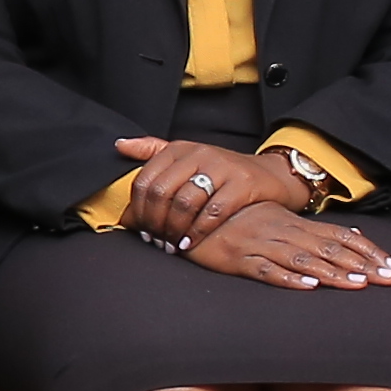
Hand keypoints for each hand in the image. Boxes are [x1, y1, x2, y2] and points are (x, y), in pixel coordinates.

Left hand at [111, 135, 306, 252]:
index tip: (139, 228)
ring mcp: (221, 167)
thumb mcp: (188, 156)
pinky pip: (212, 212)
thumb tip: (119, 145)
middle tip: (154, 240)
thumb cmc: (222, 171)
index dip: (138, 208)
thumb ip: (152, 150)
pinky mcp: (242, 184)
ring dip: (173, 230)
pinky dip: (197, 232)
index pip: (145, 179)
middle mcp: (198, 154)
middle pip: (161, 192)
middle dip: (153, 222)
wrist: (271, 174)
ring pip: (184, 203)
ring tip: (170, 245)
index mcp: (179, 149)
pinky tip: (189, 243)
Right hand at [175, 199, 390, 290]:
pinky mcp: (237, 259)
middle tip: (390, 279)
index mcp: (293, 223)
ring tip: (358, 285)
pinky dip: (287, 278)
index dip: (368, 251)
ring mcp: (260, 245)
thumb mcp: (277, 220)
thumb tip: (355, 233)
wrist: (188, 213)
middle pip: (328, 249)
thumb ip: (312, 230)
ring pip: (302, 259)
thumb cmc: (235, 220)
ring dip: (331, 273)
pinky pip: (265, 270)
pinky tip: (307, 286)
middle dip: (361, 265)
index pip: (339, 236)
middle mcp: (281, 232)